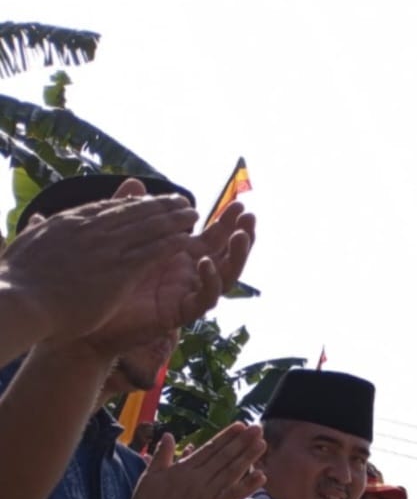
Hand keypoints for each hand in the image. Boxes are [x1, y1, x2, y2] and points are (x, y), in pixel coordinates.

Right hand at [0, 185, 197, 348]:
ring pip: (148, 227)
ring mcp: (106, 248)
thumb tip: (36, 218)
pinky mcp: (119, 271)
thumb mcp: (25, 244)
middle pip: (133, 211)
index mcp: (67, 223)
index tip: (147, 200)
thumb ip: (37, 230)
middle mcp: (90, 229)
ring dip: (173, 219)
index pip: (106, 208)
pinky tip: (188, 239)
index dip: (132, 203)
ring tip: (192, 214)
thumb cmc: (16, 281)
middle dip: (160, 205)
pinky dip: (172, 243)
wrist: (18, 301)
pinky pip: (153, 252)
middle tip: (180, 201)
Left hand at [84, 185, 254, 356]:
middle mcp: (189, 276)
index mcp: (180, 257)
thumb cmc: (101, 279)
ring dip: (235, 257)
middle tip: (248, 215)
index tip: (238, 201)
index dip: (227, 221)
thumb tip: (136, 183)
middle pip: (226, 256)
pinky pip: (204, 299)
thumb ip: (130, 213)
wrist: (85, 315)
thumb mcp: (118, 239)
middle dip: (240, 235)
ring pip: (224, 277)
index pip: (213, 238)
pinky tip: (206, 262)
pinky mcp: (181, 313)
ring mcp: (187, 294)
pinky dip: (210, 281)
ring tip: (240, 236)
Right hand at [132, 423, 265, 498]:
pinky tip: (261, 475)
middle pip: (224, 457)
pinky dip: (248, 485)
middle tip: (257, 428)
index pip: (210, 449)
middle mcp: (198, 478)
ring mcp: (207, 494)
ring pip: (231, 472)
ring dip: (248, 457)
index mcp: (184, 469)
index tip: (240, 426)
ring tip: (262, 444)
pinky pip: (233, 495)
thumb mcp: (150, 475)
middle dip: (242, 442)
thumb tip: (168, 435)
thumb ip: (161, 454)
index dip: (226, 437)